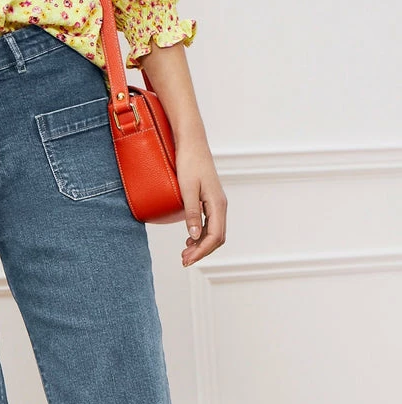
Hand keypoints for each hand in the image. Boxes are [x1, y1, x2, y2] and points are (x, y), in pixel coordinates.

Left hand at [175, 137, 227, 266]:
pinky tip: (190, 237)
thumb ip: (192, 212)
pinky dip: (201, 234)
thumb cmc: (188, 162)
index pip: (214, 236)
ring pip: (214, 231)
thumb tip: (195, 235)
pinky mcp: (210, 199)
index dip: (201, 251)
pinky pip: (210, 223)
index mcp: (217, 204)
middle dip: (201, 251)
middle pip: (216, 237)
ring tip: (185, 252)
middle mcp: (220, 205)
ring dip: (201, 244)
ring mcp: (216, 202)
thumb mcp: (187, 189)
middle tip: (184, 260)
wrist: (191, 143)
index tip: (187, 259)